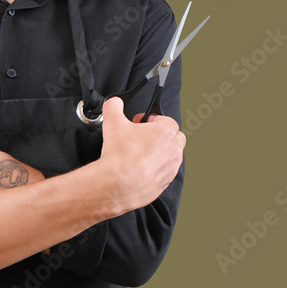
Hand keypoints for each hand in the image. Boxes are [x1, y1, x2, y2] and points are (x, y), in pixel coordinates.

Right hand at [97, 96, 184, 215]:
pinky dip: (155, 170)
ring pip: (171, 156)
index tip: (141, 123)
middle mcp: (173, 150)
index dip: (152, 120)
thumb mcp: (112, 121)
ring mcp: (170, 168)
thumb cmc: (119, 157)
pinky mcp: (165, 183)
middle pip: (174, 137)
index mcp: (166, 132)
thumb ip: (114, 106)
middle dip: (160, 136)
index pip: (167, 120)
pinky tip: (139, 169)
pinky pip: (165, 172)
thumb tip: (114, 103)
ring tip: (140, 154)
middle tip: (142, 137)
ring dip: (160, 153)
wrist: (117, 185)